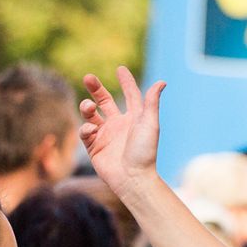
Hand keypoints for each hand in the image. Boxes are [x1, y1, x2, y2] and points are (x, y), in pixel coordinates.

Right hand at [79, 66, 165, 194]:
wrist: (133, 178)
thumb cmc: (145, 152)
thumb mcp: (150, 124)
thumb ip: (151, 102)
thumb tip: (161, 82)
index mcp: (135, 119)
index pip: (130, 96)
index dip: (126, 82)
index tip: (120, 69)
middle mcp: (120, 125)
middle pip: (104, 101)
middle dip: (96, 89)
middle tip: (88, 78)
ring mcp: (106, 135)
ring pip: (91, 114)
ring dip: (87, 107)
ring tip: (89, 107)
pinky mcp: (94, 147)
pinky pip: (85, 132)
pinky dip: (86, 128)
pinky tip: (92, 131)